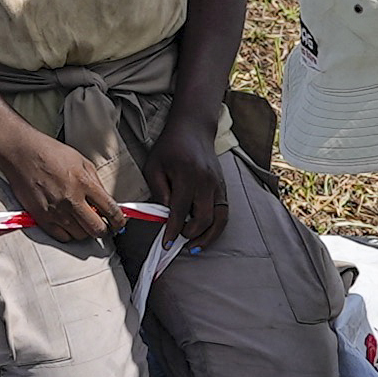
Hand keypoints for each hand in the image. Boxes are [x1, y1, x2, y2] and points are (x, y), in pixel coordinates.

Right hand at [0, 126, 124, 243]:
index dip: (119, 221)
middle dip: (105, 230)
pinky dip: (69, 234)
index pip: (110, 210)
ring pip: (80, 236)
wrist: (22, 153)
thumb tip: (107, 202)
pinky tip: (69, 224)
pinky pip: (62, 237)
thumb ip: (96, 183)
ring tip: (83, 221)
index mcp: (84, 183)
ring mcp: (55, 211)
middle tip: (104, 226)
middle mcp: (71, 199)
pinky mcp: (41, 217)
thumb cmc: (50, 153)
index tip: (120, 224)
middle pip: (97, 229)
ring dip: (86, 231)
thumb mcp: (81, 161)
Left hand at [149, 116, 230, 248]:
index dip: (172, 231)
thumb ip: (158, 191)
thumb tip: (164, 217)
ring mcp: (218, 185)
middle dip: (190, 235)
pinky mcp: (223, 188)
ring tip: (194, 247)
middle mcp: (206, 181)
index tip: (166, 244)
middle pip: (203, 218)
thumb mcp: (154, 166)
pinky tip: (204, 235)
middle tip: (177, 242)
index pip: (179, 211)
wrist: (193, 129)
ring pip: (219, 219)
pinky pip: (224, 213)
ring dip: (207, 237)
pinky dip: (216, 227)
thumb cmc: (169, 148)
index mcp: (187, 175)